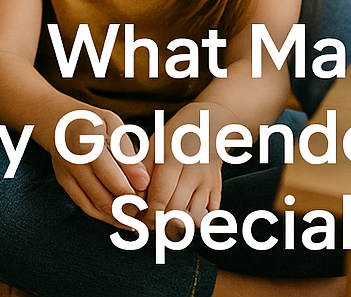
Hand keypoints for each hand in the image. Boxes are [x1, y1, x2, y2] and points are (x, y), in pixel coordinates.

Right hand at [50, 108, 150, 226]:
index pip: (110, 176)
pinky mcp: (64, 184)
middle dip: (127, 209)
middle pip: (102, 196)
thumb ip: (127, 152)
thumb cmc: (92, 120)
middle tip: (147, 213)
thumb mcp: (112, 124)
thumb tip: (143, 182)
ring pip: (95, 206)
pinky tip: (122, 219)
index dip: (131, 191)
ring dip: (118, 217)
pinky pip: (85, 207)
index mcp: (86, 142)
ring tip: (139, 220)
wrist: (57, 120)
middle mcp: (72, 162)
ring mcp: (66, 175)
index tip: (149, 197)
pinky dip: (105, 216)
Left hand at [147, 104, 223, 230]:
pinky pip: (210, 217)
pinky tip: (183, 214)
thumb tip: (132, 199)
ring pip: (194, 219)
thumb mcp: (152, 146)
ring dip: (178, 224)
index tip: (139, 217)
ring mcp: (209, 183)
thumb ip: (141, 171)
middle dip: (159, 223)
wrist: (207, 125)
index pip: (160, 198)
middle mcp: (194, 172)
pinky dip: (195, 221)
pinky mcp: (218, 190)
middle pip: (176, 213)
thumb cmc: (172, 138)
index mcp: (173, 159)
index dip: (148, 214)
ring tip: (165, 219)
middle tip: (148, 222)